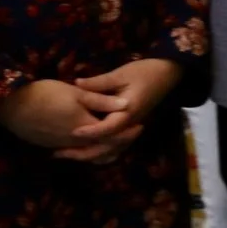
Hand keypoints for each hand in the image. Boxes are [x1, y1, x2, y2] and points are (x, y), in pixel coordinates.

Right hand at [0, 79, 130, 157]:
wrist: (11, 106)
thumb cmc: (45, 94)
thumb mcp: (76, 93)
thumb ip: (101, 100)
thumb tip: (126, 104)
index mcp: (84, 128)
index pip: (112, 136)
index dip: (127, 133)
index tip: (140, 125)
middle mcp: (74, 142)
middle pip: (101, 148)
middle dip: (118, 142)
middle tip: (131, 133)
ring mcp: (60, 145)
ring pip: (87, 152)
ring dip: (102, 147)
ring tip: (113, 138)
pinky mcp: (48, 145)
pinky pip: (73, 151)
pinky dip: (85, 148)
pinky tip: (87, 139)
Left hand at [59, 59, 183, 163]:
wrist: (168, 73)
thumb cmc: (145, 72)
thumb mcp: (121, 74)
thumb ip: (98, 82)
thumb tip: (76, 84)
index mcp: (127, 113)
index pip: (107, 129)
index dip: (90, 132)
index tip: (72, 133)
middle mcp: (129, 125)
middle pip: (106, 147)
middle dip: (83, 152)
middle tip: (58, 153)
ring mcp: (130, 128)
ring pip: (110, 151)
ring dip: (89, 155)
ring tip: (67, 155)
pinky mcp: (129, 128)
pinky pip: (115, 147)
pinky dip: (100, 152)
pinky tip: (85, 151)